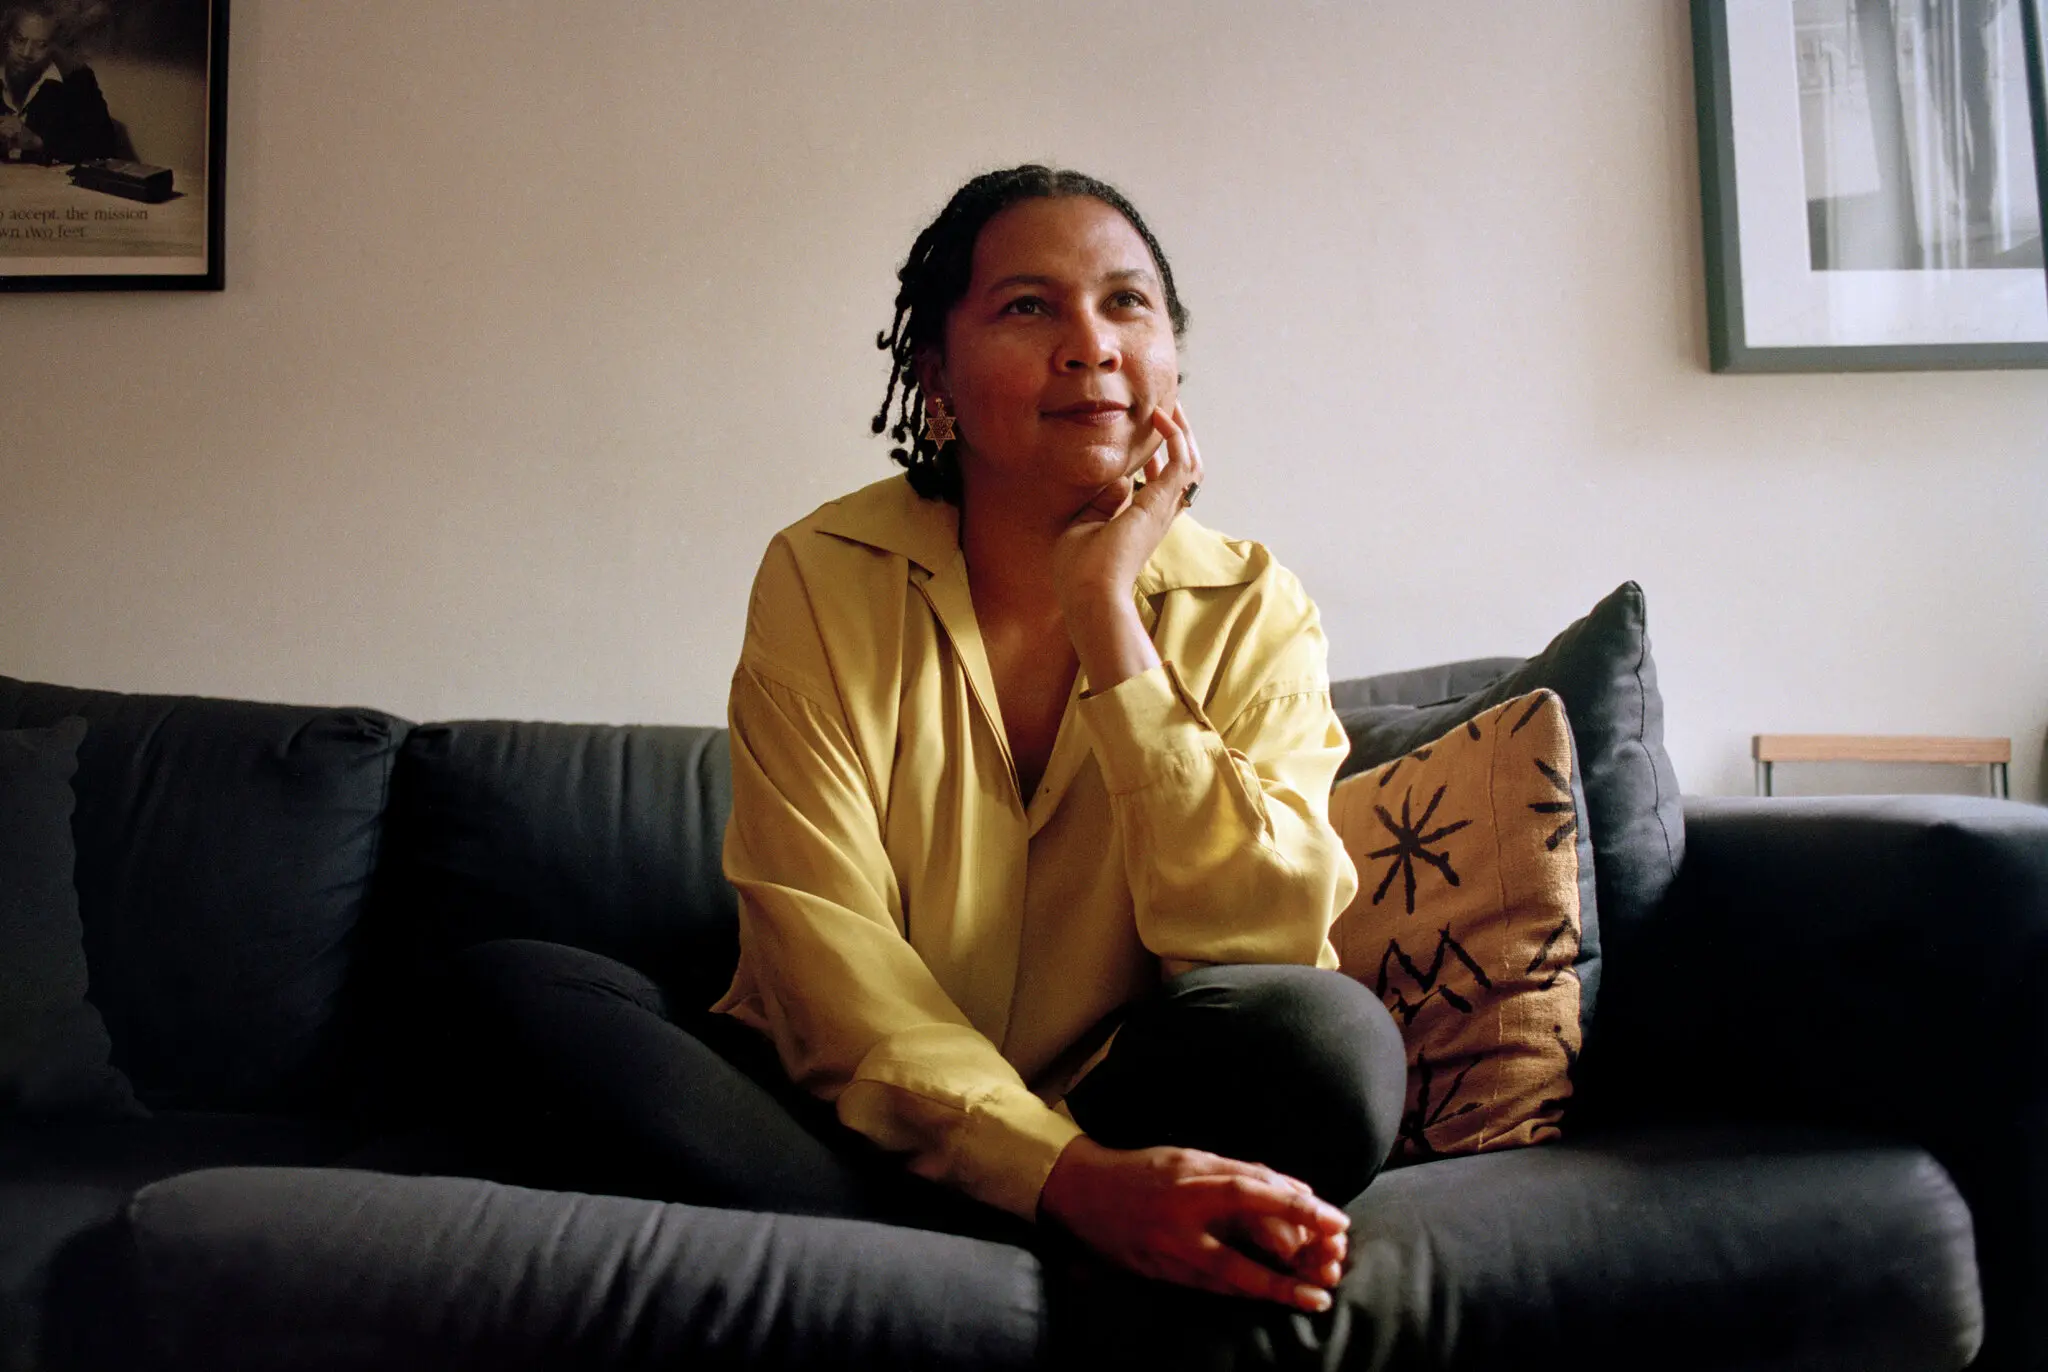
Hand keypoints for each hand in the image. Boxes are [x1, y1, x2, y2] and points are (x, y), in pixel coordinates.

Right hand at [1038, 1136, 1349, 1311]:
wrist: (1083, 1191)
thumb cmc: (1148, 1169)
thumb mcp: (1194, 1158)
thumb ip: (1243, 1172)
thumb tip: (1297, 1189)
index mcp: (1193, 1174)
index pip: (1255, 1189)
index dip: (1298, 1206)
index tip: (1336, 1220)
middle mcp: (1182, 1211)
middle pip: (1245, 1238)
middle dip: (1293, 1259)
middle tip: (1333, 1272)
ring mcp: (1168, 1245)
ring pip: (1229, 1273)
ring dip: (1275, 1287)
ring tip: (1313, 1298)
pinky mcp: (1158, 1270)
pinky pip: (1208, 1286)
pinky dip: (1242, 1292)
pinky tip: (1269, 1298)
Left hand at [1050, 403, 1202, 613]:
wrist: (1089, 594)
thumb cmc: (1081, 572)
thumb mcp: (1086, 526)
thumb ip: (1103, 501)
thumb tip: (1119, 477)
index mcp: (1143, 523)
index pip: (1163, 486)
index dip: (1160, 459)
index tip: (1149, 437)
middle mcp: (1159, 515)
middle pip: (1185, 472)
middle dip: (1179, 440)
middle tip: (1169, 411)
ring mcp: (1163, 510)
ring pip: (1191, 464)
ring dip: (1183, 433)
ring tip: (1171, 406)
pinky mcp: (1159, 504)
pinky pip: (1181, 462)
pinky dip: (1175, 437)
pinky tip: (1160, 418)